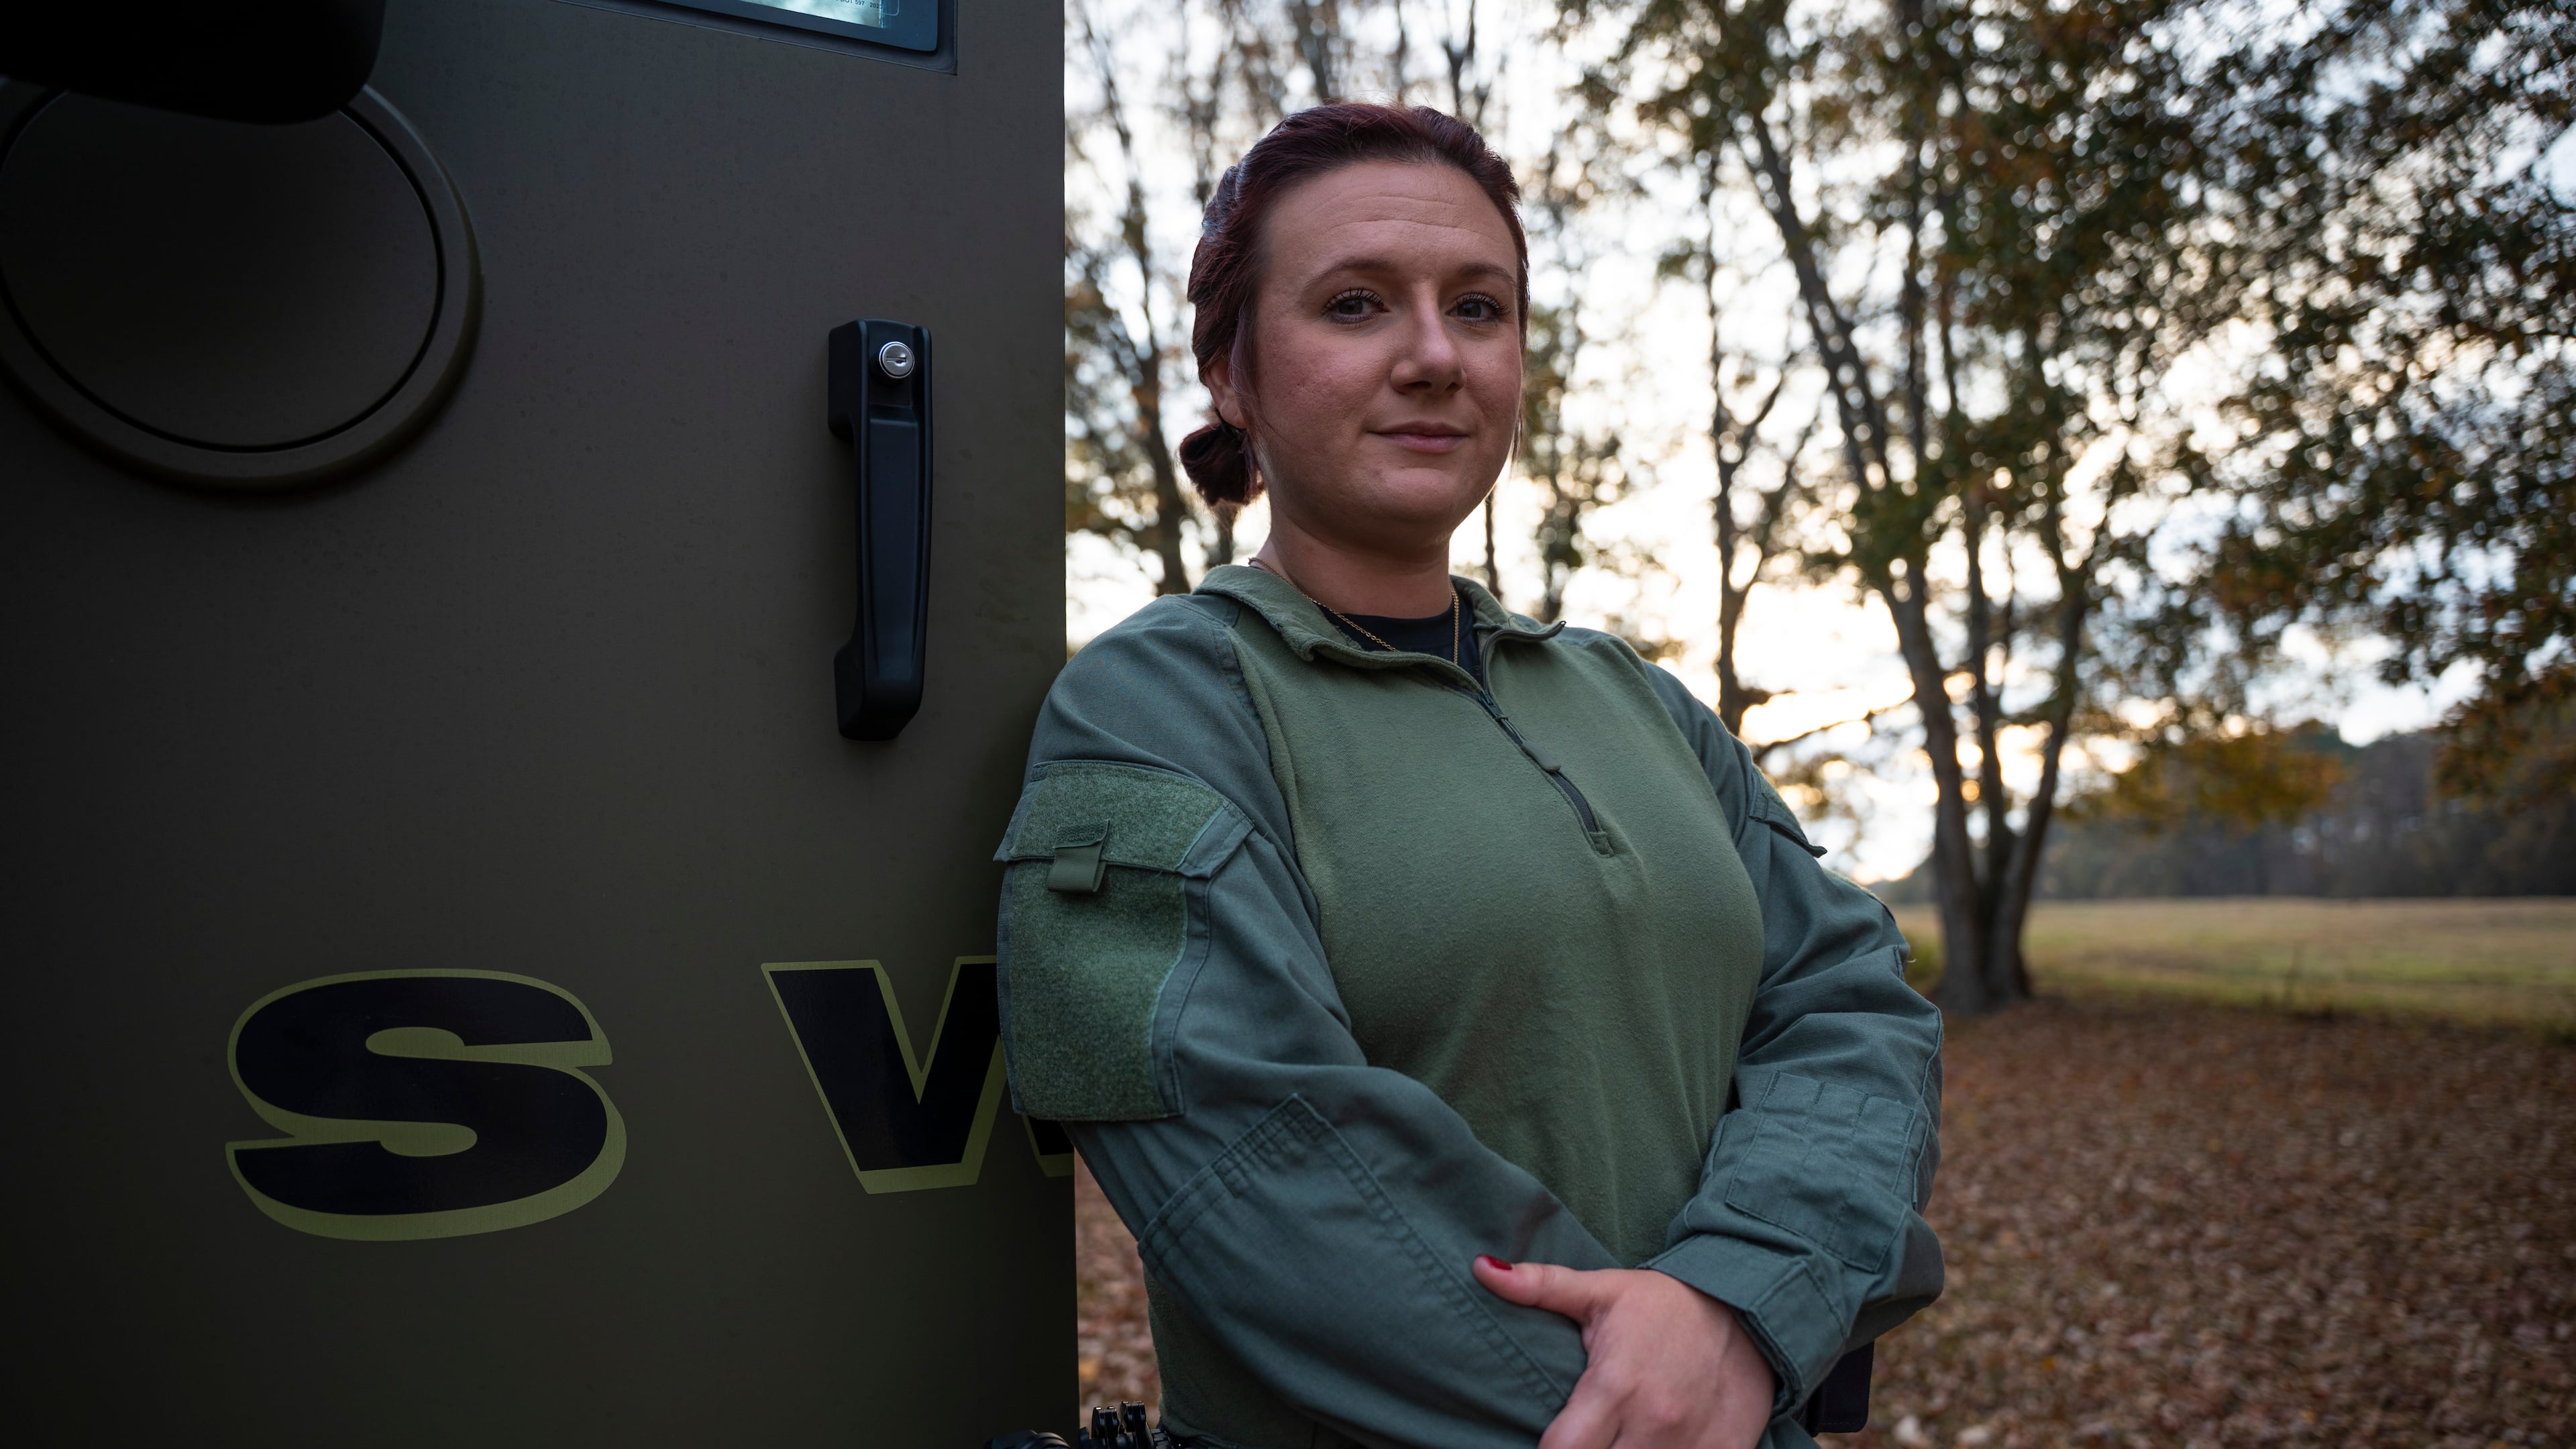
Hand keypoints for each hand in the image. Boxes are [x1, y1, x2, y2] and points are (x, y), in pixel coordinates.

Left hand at [1472, 1256, 1776, 1448]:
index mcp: (1615, 1387)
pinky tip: (1654, 1443)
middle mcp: (1652, 1425)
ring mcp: (1690, 1447)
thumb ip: (1540, 1287)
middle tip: (1585, 1437)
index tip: (1546, 1441)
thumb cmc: (1666, 1304)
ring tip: (1616, 1438)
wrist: (1749, 1311)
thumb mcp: (1602, 1291)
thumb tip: (1481, 1268)